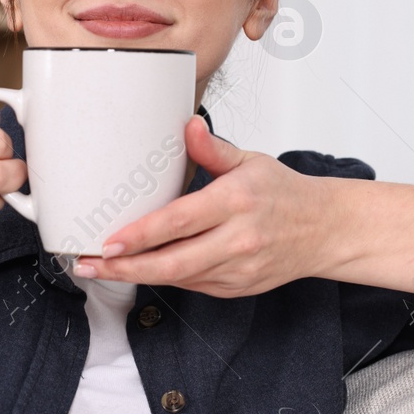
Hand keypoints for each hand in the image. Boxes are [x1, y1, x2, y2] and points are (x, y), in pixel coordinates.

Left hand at [71, 115, 329, 296]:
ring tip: (103, 268)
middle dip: (125, 267)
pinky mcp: (238, 288)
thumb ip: (213, 149)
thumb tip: (187, 126)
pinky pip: (194, 285)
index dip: (141, 236)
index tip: (109, 241)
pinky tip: (142, 269)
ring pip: (179, 278)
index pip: (180, 222)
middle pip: (172, 262)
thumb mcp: (251, 161)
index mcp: (236, 201)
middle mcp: (238, 239)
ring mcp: (239, 269)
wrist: (325, 231)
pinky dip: (167, 278)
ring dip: (139, 275)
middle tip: (88, 265)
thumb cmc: (285, 193)